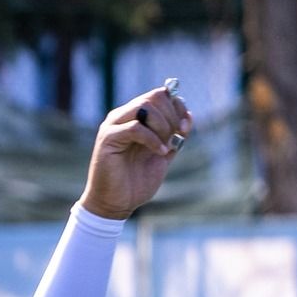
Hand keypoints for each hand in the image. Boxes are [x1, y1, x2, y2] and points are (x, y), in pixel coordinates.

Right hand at [78, 83, 193, 219]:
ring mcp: (114, 126)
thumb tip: (188, 116)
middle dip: (172, 117)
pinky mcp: (108, 138)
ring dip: (162, 126)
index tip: (186, 127)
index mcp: (136, 118)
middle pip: (153, 97)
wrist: (117, 202)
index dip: (178, 107)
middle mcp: (123, 116)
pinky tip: (159, 153)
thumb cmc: (137, 179)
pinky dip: (153, 139)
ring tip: (165, 147)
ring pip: (144, 107)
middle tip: (175, 138)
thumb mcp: (164, 154)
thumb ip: (174, 136)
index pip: (160, 95)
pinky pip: (134, 127)